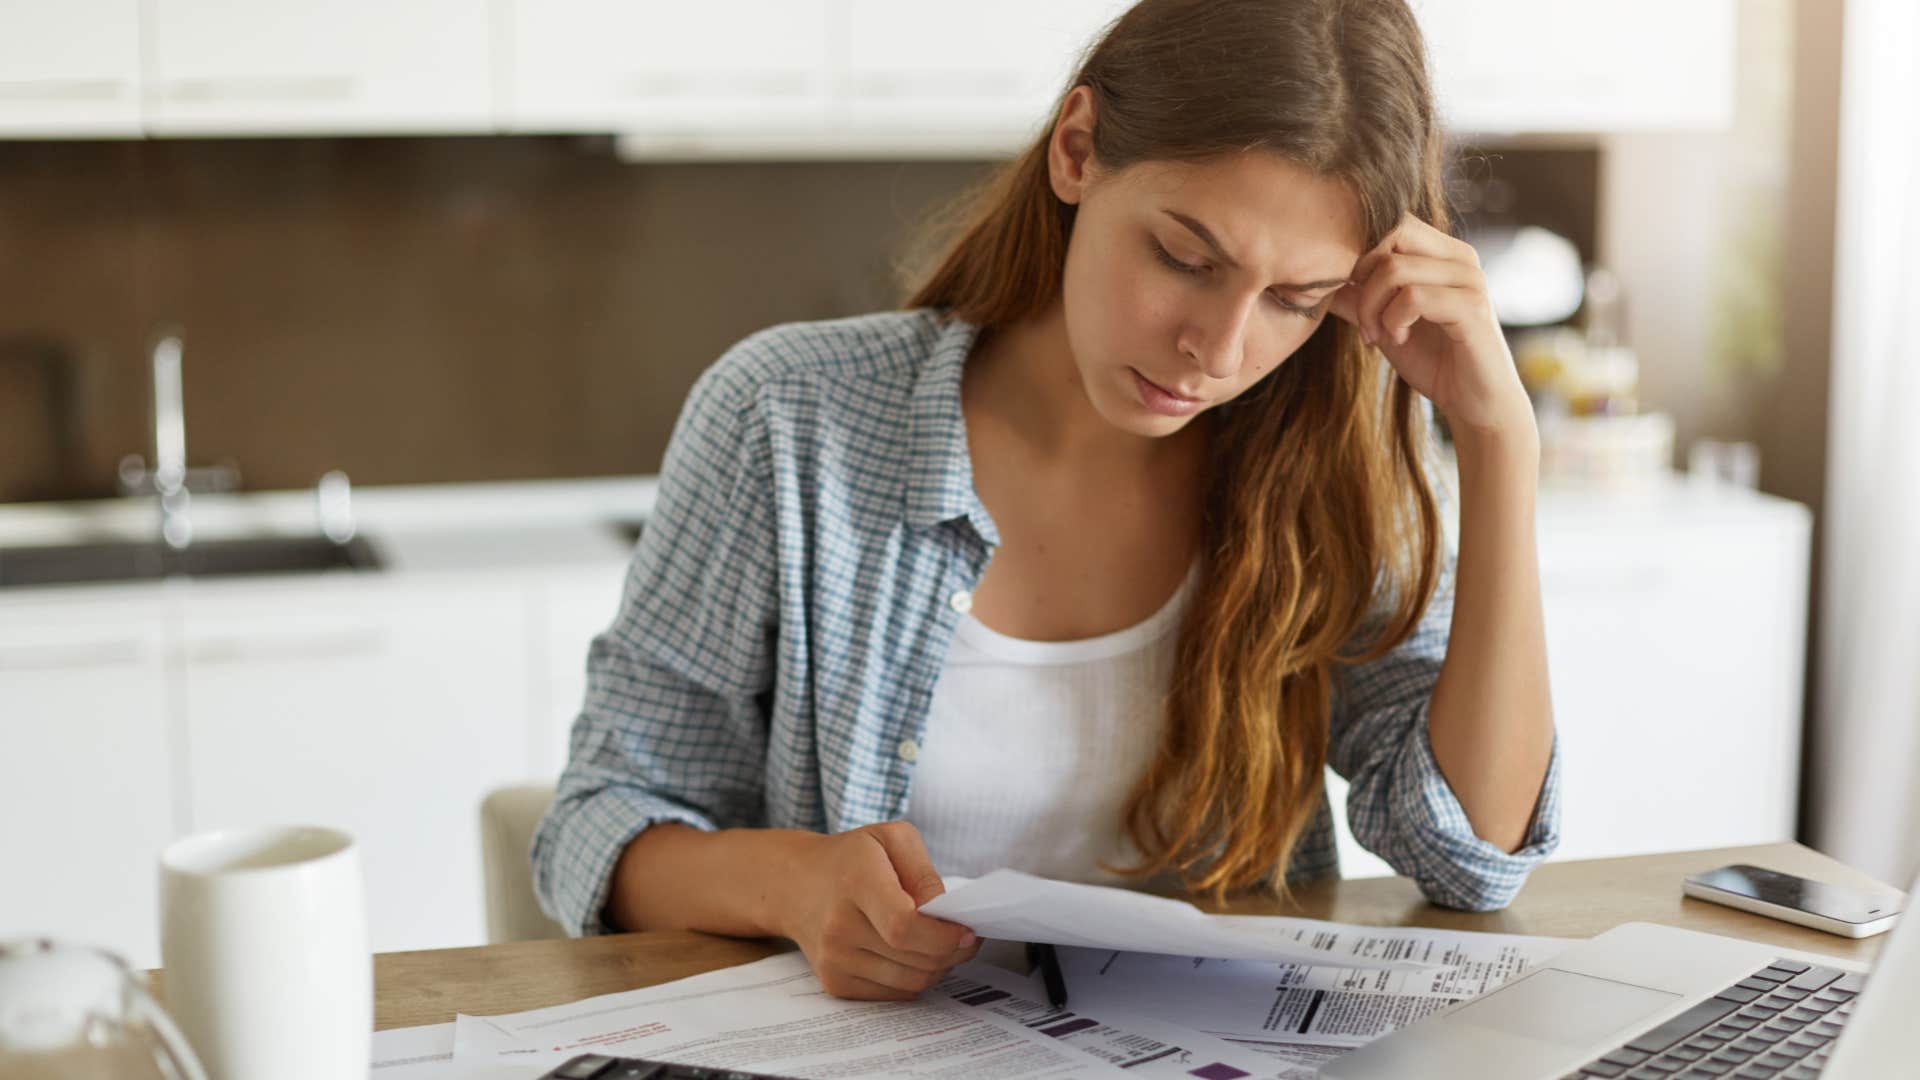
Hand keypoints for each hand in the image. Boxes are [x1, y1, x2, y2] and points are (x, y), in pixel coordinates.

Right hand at [778, 821, 980, 999]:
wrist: (794, 884)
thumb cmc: (850, 858)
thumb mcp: (891, 839)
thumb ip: (924, 873)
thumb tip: (945, 914)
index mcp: (855, 882)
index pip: (904, 926)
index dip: (943, 935)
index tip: (967, 930)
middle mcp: (839, 926)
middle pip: (914, 958)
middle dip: (952, 952)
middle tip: (965, 936)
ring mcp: (834, 959)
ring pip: (910, 981)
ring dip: (938, 968)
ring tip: (942, 944)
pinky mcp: (834, 982)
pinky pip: (894, 993)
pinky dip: (914, 978)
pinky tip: (915, 955)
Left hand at [1326, 213, 1533, 438]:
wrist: (1474, 403)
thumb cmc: (1433, 360)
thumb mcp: (1383, 324)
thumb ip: (1356, 299)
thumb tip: (1315, 279)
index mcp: (1441, 252)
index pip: (1390, 222)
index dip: (1358, 253)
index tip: (1350, 293)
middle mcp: (1459, 256)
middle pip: (1391, 234)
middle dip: (1361, 276)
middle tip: (1362, 317)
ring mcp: (1469, 279)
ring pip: (1395, 270)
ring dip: (1372, 308)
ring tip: (1377, 335)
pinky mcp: (1472, 307)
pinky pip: (1413, 297)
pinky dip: (1393, 321)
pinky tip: (1398, 340)